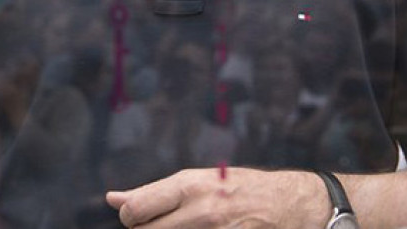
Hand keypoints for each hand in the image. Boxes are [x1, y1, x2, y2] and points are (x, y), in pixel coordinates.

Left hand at [107, 167, 326, 227]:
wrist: (293, 203)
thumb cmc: (239, 189)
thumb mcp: (196, 182)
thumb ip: (153, 193)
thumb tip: (112, 199)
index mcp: (189, 186)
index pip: (135, 212)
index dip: (131, 219)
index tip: (139, 219)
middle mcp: (202, 211)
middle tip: (165, 225)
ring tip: (185, 227)